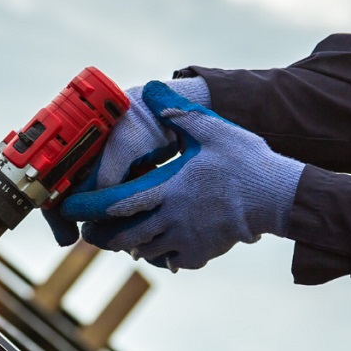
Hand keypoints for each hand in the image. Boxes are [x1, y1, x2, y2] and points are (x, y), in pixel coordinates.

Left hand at [59, 81, 302, 270]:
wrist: (278, 197)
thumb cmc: (246, 161)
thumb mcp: (212, 129)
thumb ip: (179, 112)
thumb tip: (151, 89)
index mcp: (168, 188)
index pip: (117, 202)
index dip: (89, 207)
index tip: (72, 207)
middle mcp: (172, 218)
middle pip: (124, 236)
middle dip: (103, 236)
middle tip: (91, 231)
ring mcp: (186, 239)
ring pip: (144, 251)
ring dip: (130, 244)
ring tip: (124, 237)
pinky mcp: (202, 253)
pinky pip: (171, 260)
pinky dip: (160, 255)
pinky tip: (161, 246)